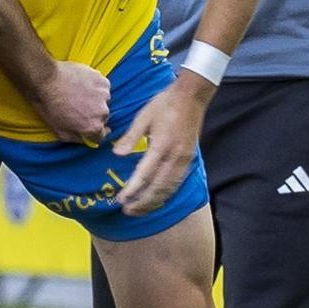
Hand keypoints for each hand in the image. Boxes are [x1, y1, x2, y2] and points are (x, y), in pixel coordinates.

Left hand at [37, 60, 110, 144]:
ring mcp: (104, 95)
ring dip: (95, 100)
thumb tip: (86, 140)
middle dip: (93, 115)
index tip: (88, 126)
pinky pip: (103, 88)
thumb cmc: (50, 106)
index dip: (94, 133)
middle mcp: (102, 112)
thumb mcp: (59, 131)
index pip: (101, 135)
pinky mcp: (102, 81)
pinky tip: (82, 85)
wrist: (47, 80)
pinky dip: (95, 87)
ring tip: (78, 95)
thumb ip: (77, 139)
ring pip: (103, 101)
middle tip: (78, 107)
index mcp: (93, 127)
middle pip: (102, 117)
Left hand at [113, 78, 207, 215]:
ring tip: (139, 210)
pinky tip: (157, 199)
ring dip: (154, 201)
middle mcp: (175, 156)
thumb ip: (130, 137)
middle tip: (127, 211)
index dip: (133, 189)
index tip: (121, 200)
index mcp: (162, 145)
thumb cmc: (165, 104)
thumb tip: (117, 154)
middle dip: (142, 202)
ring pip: (169, 188)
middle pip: (158, 187)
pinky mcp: (189, 159)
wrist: (191, 96)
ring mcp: (184, 160)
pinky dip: (166, 194)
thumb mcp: (143, 116)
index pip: (145, 174)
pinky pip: (177, 183)